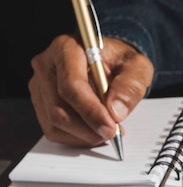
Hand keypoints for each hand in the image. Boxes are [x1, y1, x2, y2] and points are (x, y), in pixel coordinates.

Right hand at [29, 34, 153, 146]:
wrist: (111, 63)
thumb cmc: (121, 61)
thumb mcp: (138, 66)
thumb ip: (131, 85)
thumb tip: (116, 111)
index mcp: (67, 48)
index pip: (71, 85)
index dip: (91, 111)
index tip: (111, 127)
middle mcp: (47, 65)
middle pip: (60, 108)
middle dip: (90, 127)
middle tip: (114, 132)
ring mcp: (40, 86)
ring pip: (55, 123)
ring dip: (85, 135)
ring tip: (108, 129)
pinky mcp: (41, 104)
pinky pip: (54, 131)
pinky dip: (77, 138)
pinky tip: (94, 130)